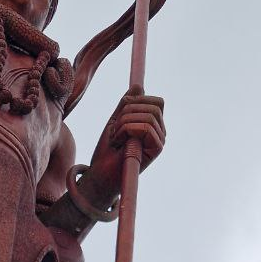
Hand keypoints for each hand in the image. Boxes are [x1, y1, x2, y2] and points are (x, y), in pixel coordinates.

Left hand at [84, 87, 165, 207]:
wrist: (100, 175)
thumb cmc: (106, 152)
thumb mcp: (114, 122)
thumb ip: (125, 105)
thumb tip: (138, 86)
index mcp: (153, 125)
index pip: (155, 101)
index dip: (136, 102)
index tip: (119, 117)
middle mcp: (160, 132)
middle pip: (153, 105)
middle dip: (127, 112)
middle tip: (115, 130)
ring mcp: (160, 141)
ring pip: (148, 115)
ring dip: (124, 124)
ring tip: (116, 138)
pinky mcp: (157, 149)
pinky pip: (145, 127)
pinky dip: (126, 131)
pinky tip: (119, 143)